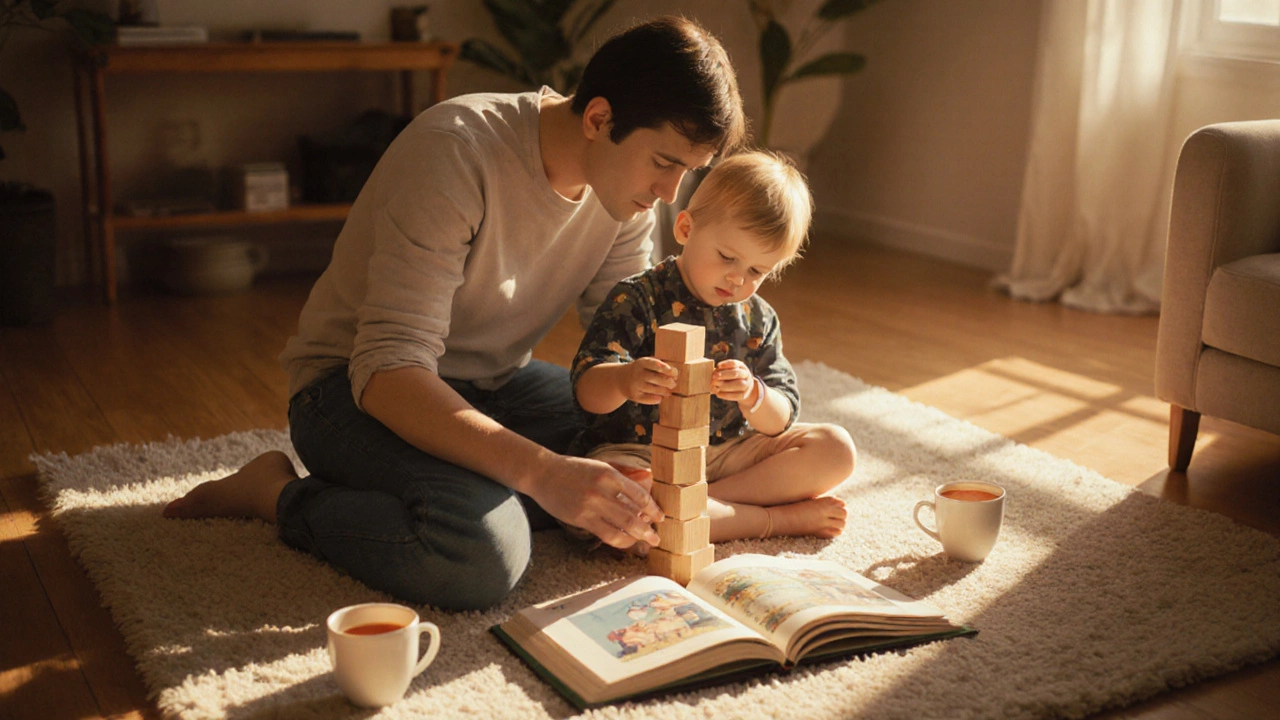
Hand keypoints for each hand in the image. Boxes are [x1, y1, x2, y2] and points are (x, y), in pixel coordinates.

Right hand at [530, 456, 663, 549]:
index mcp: (609, 474)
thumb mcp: (600, 466)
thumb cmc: (574, 469)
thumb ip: (624, 474)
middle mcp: (601, 490)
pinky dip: (619, 540)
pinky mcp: (580, 518)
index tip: (660, 517)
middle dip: (648, 528)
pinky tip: (626, 541)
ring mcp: (590, 506)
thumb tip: (648, 478)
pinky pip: (606, 534)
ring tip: (646, 542)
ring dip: (637, 537)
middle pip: (633, 514)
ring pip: (621, 527)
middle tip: (656, 537)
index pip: (638, 494)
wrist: (543, 473)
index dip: (652, 508)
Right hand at [621, 357, 676, 404]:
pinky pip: (648, 399)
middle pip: (656, 378)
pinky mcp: (634, 396)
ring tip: (668, 392)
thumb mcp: (647, 364)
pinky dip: (657, 399)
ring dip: (664, 391)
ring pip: (654, 390)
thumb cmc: (641, 371)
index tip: (673, 372)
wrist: (621, 379)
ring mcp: (635, 385)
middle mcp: (637, 373)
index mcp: (642, 363)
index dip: (666, 369)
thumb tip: (675, 375)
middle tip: (673, 384)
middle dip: (668, 382)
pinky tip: (660, 397)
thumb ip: (660, 367)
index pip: (655, 364)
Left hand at [711, 359, 754, 401]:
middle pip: (736, 373)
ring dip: (724, 385)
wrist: (744, 389)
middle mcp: (745, 375)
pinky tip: (718, 393)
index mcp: (741, 366)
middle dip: (724, 375)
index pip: (734, 363)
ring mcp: (746, 385)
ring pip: (738, 384)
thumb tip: (713, 374)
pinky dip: (725, 394)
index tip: (718, 365)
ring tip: (715, 386)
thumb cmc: (732, 378)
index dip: (726, 364)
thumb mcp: (729, 371)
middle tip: (714, 376)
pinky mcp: (743, 395)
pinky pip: (735, 395)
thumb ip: (721, 371)